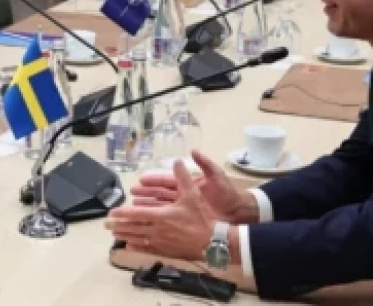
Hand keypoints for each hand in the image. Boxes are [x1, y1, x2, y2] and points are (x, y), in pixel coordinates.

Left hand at [106, 158, 213, 258]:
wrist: (213, 242)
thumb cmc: (202, 218)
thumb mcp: (193, 195)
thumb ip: (183, 177)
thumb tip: (177, 161)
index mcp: (161, 215)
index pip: (136, 213)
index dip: (122, 213)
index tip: (111, 213)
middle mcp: (157, 230)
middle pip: (133, 227)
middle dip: (118, 225)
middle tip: (106, 225)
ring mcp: (161, 242)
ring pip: (138, 239)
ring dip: (125, 235)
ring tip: (115, 234)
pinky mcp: (166, 251)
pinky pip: (148, 249)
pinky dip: (137, 247)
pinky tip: (130, 246)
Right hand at [129, 151, 259, 223]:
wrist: (240, 212)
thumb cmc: (228, 194)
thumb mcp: (217, 176)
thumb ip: (205, 164)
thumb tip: (194, 150)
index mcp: (189, 184)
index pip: (167, 181)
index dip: (154, 180)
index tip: (141, 180)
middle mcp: (184, 195)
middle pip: (160, 194)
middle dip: (146, 193)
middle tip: (132, 193)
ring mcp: (185, 208)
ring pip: (162, 207)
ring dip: (149, 206)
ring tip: (135, 206)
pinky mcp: (187, 220)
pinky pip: (169, 219)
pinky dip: (158, 219)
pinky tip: (149, 221)